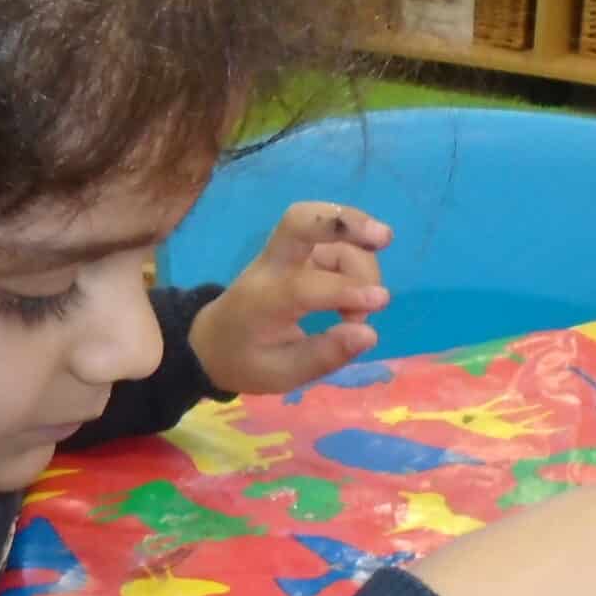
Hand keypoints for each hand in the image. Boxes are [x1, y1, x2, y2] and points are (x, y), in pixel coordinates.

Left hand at [188, 203, 392, 396]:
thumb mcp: (282, 374)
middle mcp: (271, 267)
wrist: (211, 342)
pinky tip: (361, 284)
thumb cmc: (246, 361)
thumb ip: (324, 356)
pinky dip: (354, 250)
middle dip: (345, 222)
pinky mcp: (294, 251)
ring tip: (368, 299)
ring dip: (358, 253)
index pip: (305, 285)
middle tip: (384, 238)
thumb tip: (369, 335)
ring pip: (324, 230)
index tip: (380, 302)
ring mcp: (283, 254)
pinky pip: (328, 236)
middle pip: (300, 221)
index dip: (346, 291)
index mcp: (262, 301)